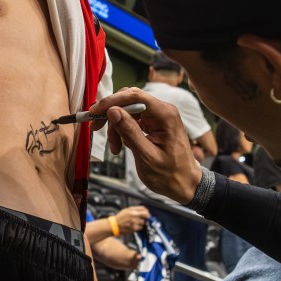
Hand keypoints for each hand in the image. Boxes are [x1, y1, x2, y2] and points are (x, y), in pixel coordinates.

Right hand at [90, 89, 201, 204]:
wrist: (185, 184)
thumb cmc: (170, 174)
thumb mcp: (146, 156)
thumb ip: (129, 132)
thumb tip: (113, 111)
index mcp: (165, 115)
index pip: (135, 96)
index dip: (112, 101)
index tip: (95, 112)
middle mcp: (163, 111)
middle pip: (130, 100)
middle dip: (111, 113)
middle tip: (95, 128)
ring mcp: (159, 117)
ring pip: (128, 111)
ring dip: (116, 126)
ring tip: (115, 148)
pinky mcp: (154, 124)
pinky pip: (133, 120)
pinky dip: (123, 131)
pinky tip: (121, 145)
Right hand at [115, 206, 149, 233]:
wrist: (114, 225)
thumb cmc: (120, 217)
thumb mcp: (127, 210)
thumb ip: (136, 209)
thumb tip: (144, 209)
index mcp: (132, 211)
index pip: (144, 210)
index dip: (147, 212)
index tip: (147, 213)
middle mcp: (134, 217)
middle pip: (146, 216)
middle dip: (145, 217)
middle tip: (142, 218)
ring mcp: (134, 223)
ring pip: (143, 222)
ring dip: (141, 222)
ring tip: (135, 222)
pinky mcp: (134, 229)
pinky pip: (140, 228)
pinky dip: (139, 227)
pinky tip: (134, 225)